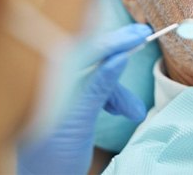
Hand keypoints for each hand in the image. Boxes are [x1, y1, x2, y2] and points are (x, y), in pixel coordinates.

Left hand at [17, 23, 151, 174]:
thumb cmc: (51, 160)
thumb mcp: (79, 121)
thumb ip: (98, 86)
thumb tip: (120, 56)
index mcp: (47, 83)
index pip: (85, 50)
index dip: (115, 39)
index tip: (140, 33)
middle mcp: (51, 82)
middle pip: (92, 57)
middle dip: (120, 54)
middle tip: (144, 39)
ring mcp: (59, 93)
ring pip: (97, 76)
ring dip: (119, 91)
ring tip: (135, 112)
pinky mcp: (67, 104)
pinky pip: (94, 90)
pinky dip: (111, 99)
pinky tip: (122, 110)